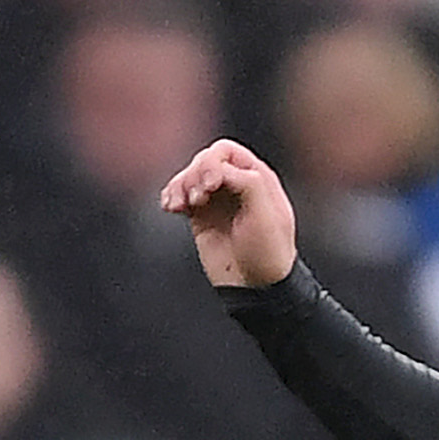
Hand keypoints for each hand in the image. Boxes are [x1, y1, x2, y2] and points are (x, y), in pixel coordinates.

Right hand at [159, 140, 298, 289]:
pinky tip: (170, 208)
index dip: (213, 162)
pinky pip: (179, 195)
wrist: (256, 287)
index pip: (226, 152)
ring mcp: (217, 199)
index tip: (210, 184)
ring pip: (188, 176)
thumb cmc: (268, 252)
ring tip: (178, 205)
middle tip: (198, 199)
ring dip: (179, 186)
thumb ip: (246, 182)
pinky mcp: (201, 215)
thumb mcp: (266, 214)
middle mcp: (237, 184)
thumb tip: (218, 169)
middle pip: (203, 160)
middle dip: (194, 175)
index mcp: (258, 178)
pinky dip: (171, 197)